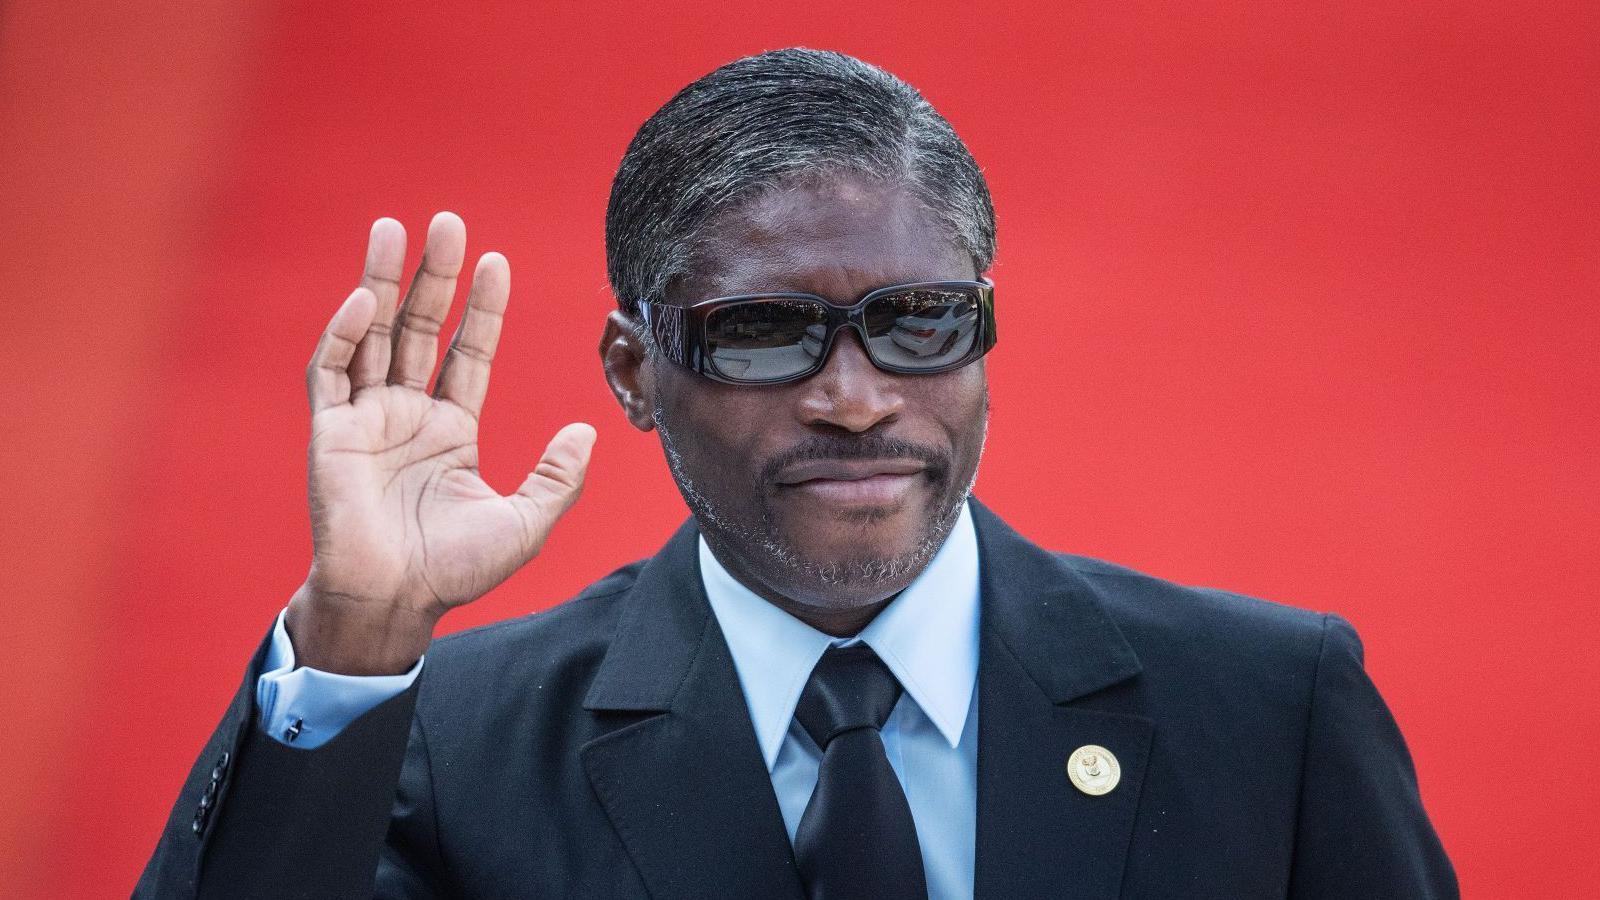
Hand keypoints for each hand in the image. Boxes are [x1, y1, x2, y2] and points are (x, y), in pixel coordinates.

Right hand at [286, 212, 594, 673]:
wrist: (395, 602)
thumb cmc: (454, 570)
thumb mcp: (525, 521)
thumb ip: (557, 475)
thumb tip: (590, 429)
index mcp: (450, 430)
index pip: (467, 352)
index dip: (481, 308)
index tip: (497, 262)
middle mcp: (407, 415)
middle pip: (420, 328)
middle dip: (434, 276)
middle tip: (448, 221)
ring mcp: (366, 420)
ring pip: (372, 335)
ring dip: (381, 281)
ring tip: (392, 228)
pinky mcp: (329, 433)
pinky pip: (331, 372)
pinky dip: (344, 334)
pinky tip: (365, 301)